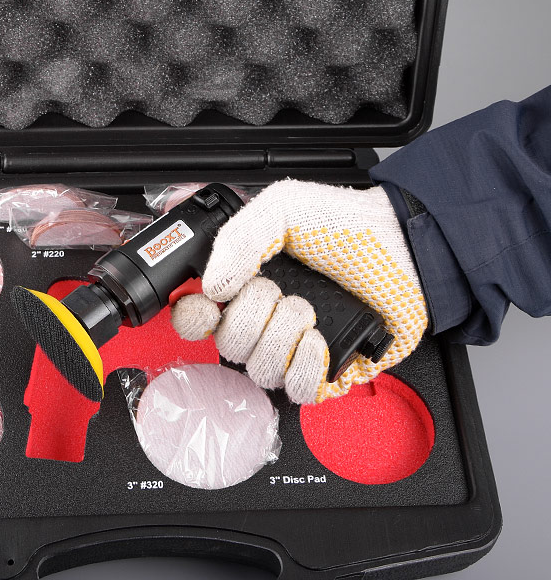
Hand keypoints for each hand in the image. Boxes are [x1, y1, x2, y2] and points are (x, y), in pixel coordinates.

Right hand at [171, 180, 426, 403]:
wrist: (403, 245)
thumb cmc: (345, 224)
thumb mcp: (282, 207)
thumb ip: (238, 238)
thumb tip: (212, 286)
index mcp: (246, 281)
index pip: (198, 314)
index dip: (194, 316)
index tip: (209, 305)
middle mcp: (266, 317)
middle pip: (228, 345)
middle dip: (252, 317)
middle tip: (278, 291)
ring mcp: (295, 346)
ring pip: (260, 370)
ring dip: (282, 338)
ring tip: (308, 310)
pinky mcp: (328, 369)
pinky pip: (299, 391)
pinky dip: (305, 368)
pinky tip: (319, 340)